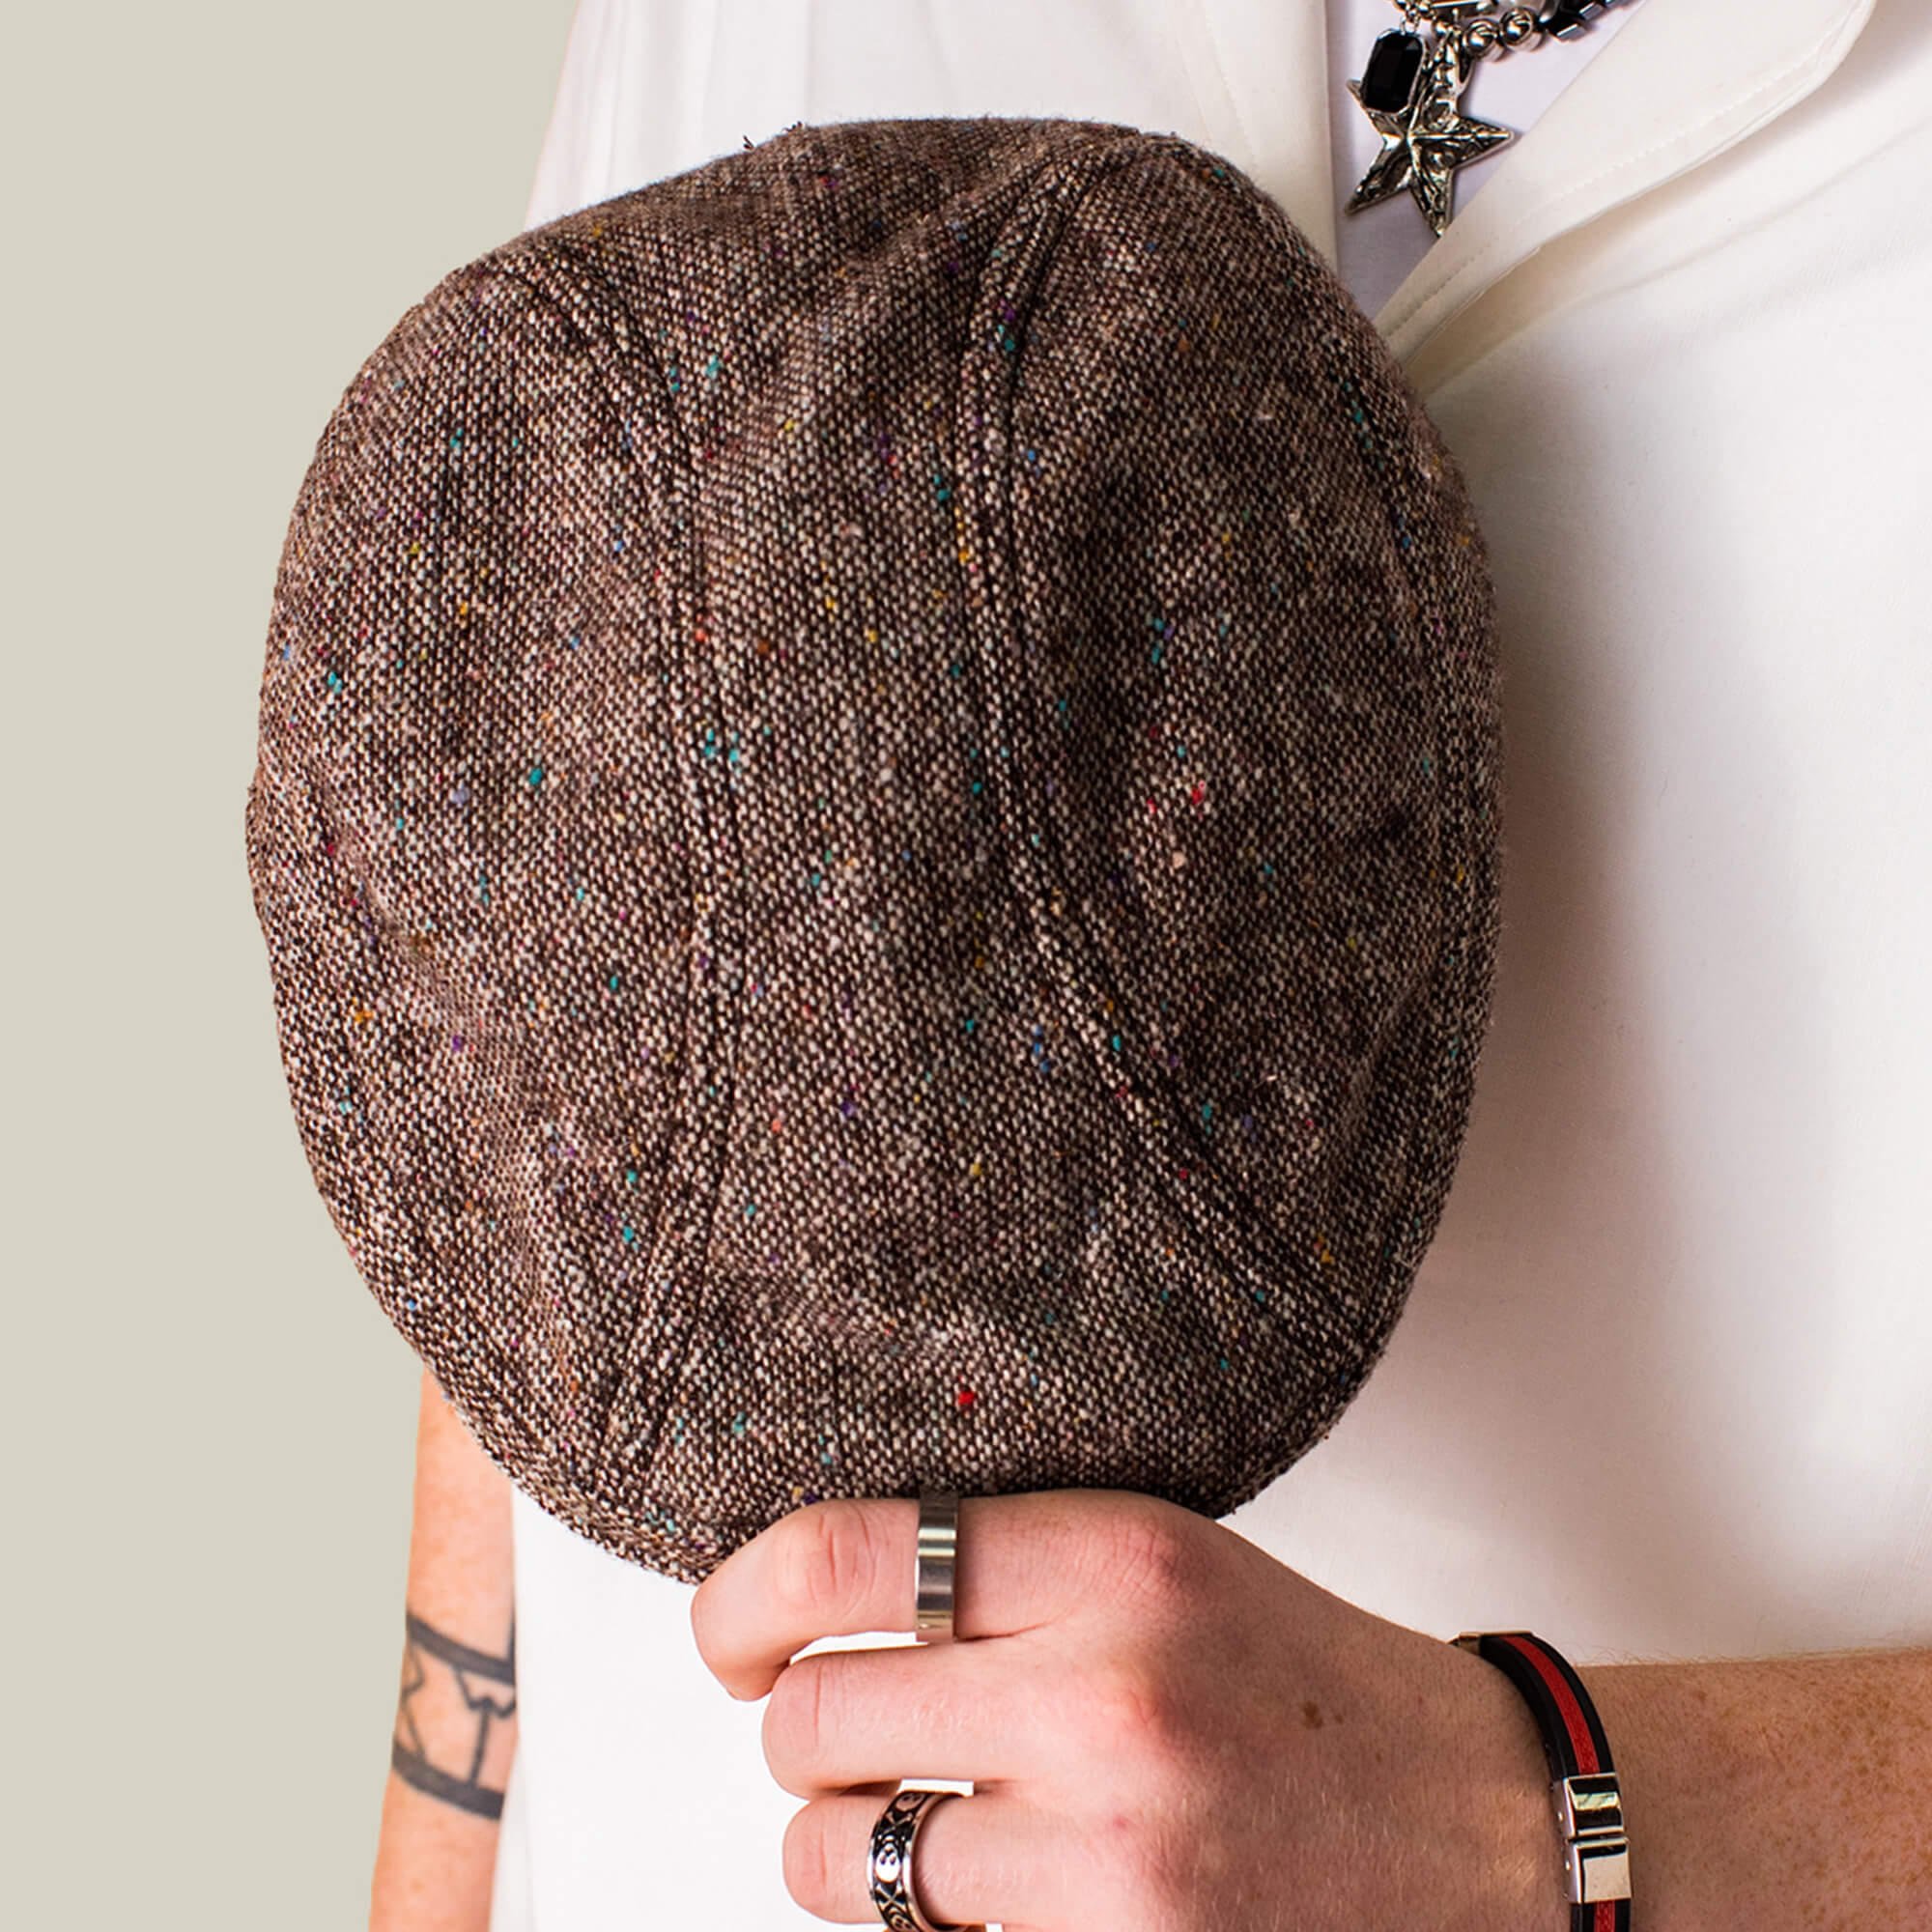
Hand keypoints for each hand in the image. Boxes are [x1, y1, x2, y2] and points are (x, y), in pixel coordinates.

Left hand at [689, 1487, 1562, 1930]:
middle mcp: (1106, 1691)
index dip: (740, 1598)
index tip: (728, 1634)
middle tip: (838, 1739)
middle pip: (813, 1716)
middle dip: (800, 1736)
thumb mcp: (1160, 1563)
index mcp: (1115, 1555)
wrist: (1481, 1823)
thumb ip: (1000, 1571)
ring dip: (848, 1850)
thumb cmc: (1300, 1683)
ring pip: (843, 1858)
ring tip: (916, 1828)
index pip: (842, 1553)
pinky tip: (997, 1886)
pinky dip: (930, 1922)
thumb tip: (804, 1613)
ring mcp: (1112, 1847)